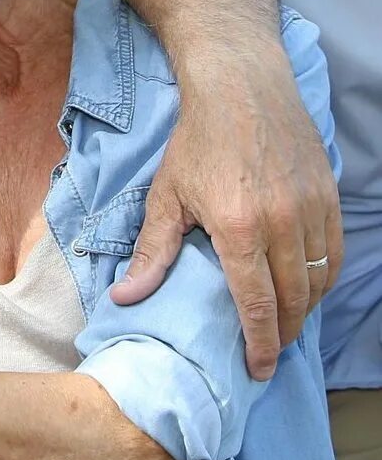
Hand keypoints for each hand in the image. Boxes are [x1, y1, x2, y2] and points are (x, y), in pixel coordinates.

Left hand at [111, 64, 342, 379]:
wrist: (241, 89)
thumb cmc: (197, 143)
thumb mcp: (166, 196)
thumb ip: (151, 253)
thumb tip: (125, 296)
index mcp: (238, 227)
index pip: (256, 303)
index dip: (260, 343)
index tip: (258, 370)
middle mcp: (282, 223)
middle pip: (294, 299)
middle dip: (284, 334)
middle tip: (270, 353)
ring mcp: (311, 209)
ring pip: (319, 280)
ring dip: (306, 309)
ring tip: (286, 325)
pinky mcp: (329, 196)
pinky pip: (335, 253)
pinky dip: (324, 278)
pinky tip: (306, 287)